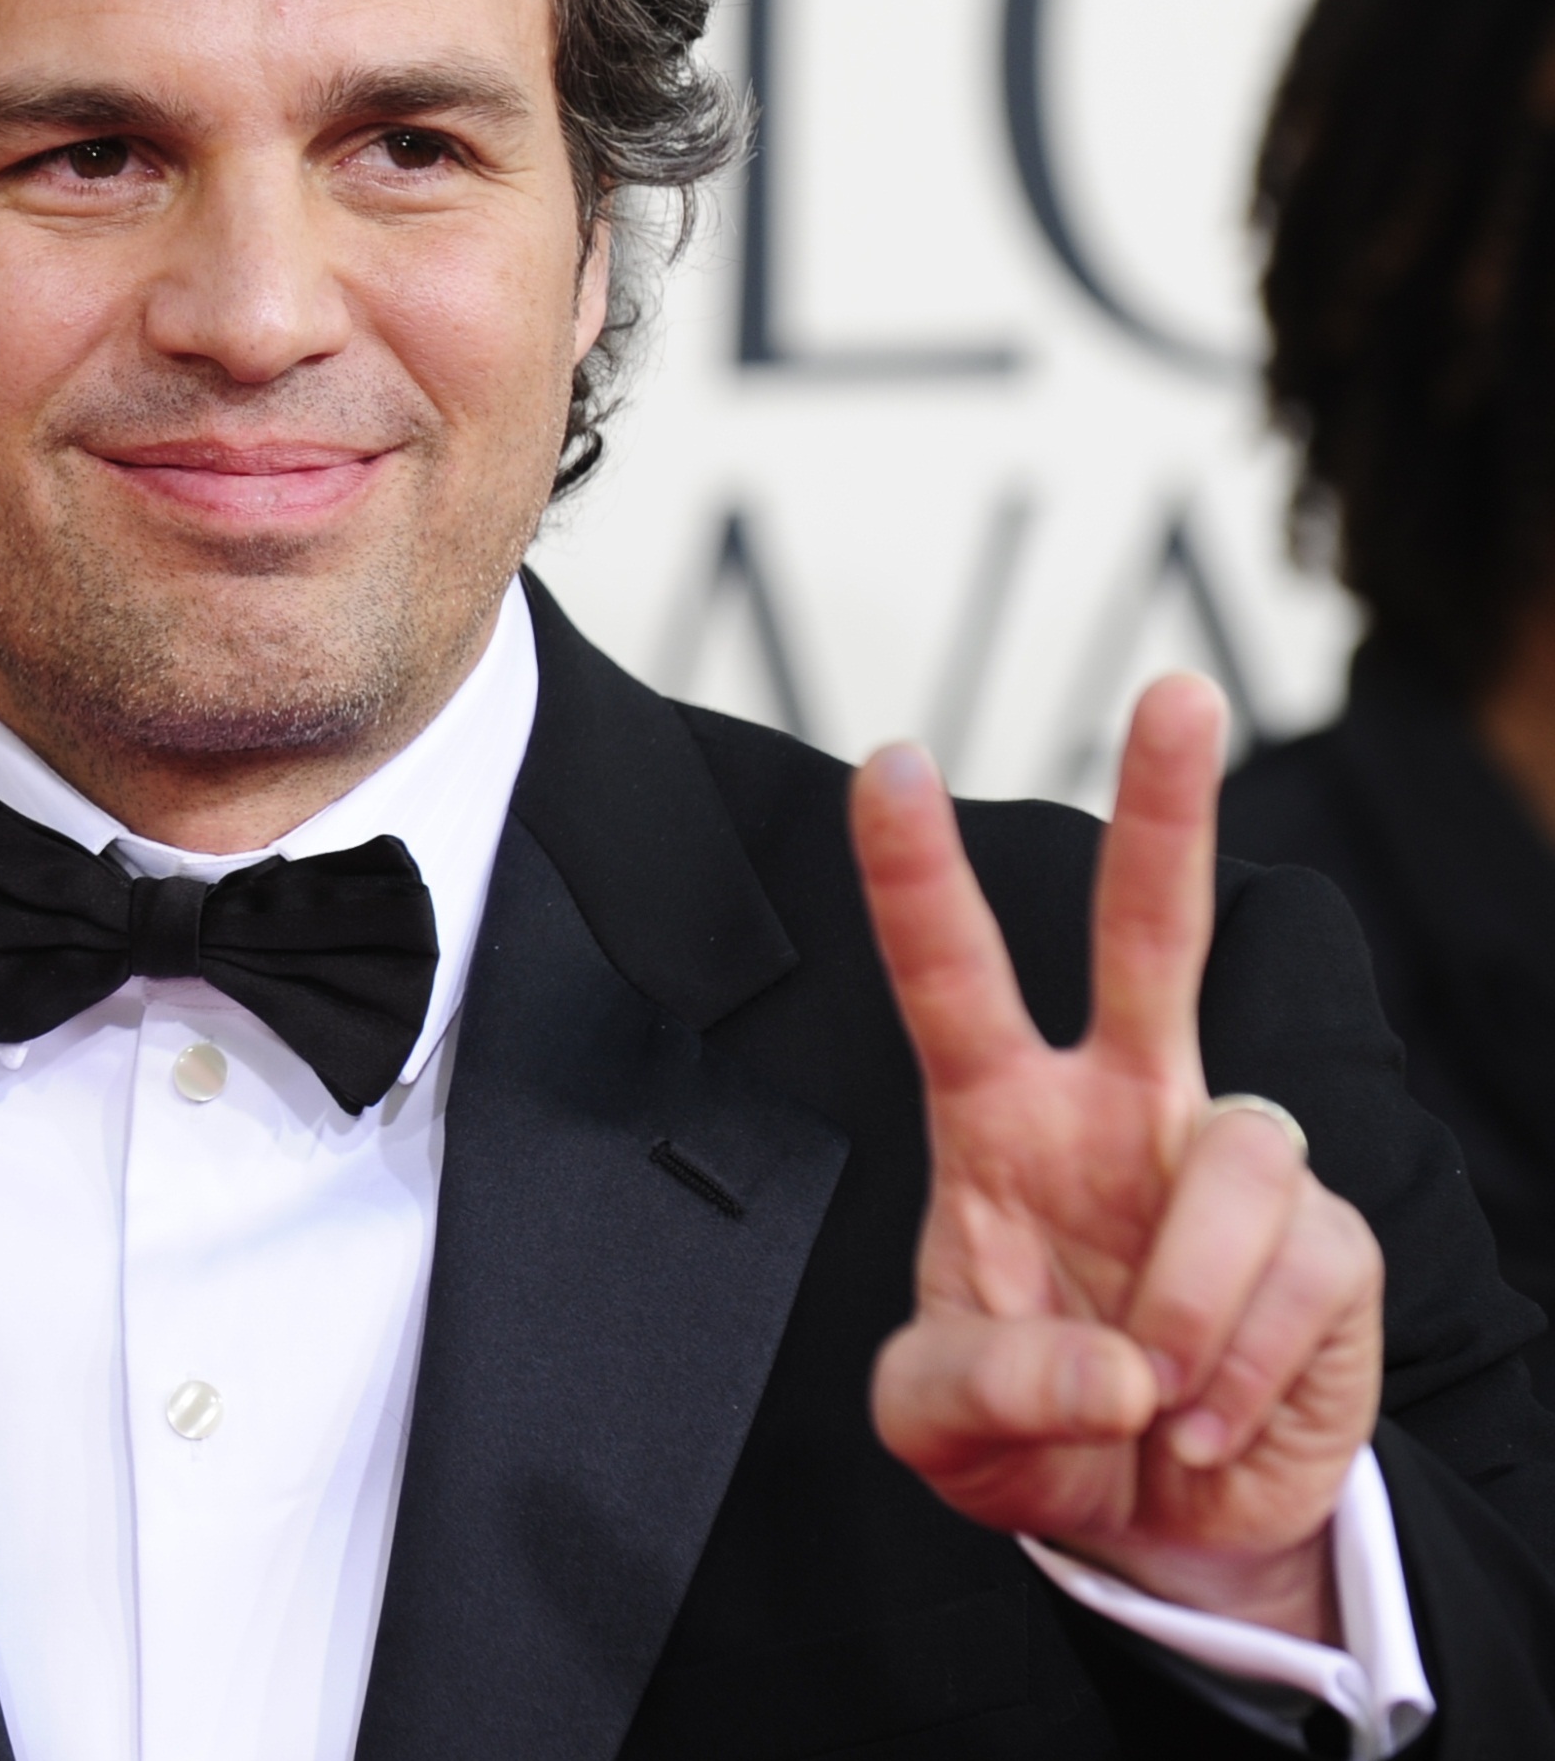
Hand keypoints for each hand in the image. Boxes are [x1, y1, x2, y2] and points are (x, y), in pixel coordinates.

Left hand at [852, 674, 1382, 1642]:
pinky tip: (1208, 1418)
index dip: (915, 873)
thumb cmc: (1030, 1428)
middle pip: (1154, 933)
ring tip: (1151, 1399)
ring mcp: (1229, 1164)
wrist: (1152, 1524)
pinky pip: (1299, 1275)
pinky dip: (1241, 1372)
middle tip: (1179, 691)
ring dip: (1187, 1310)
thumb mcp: (941, 1427)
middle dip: (1170, 811)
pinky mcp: (1329, 1242)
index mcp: (1000, 1120)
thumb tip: (1110, 1365)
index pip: (951, 977)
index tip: (886, 764)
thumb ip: (982, 1390)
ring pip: (1241, 1159)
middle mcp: (1122, 1109)